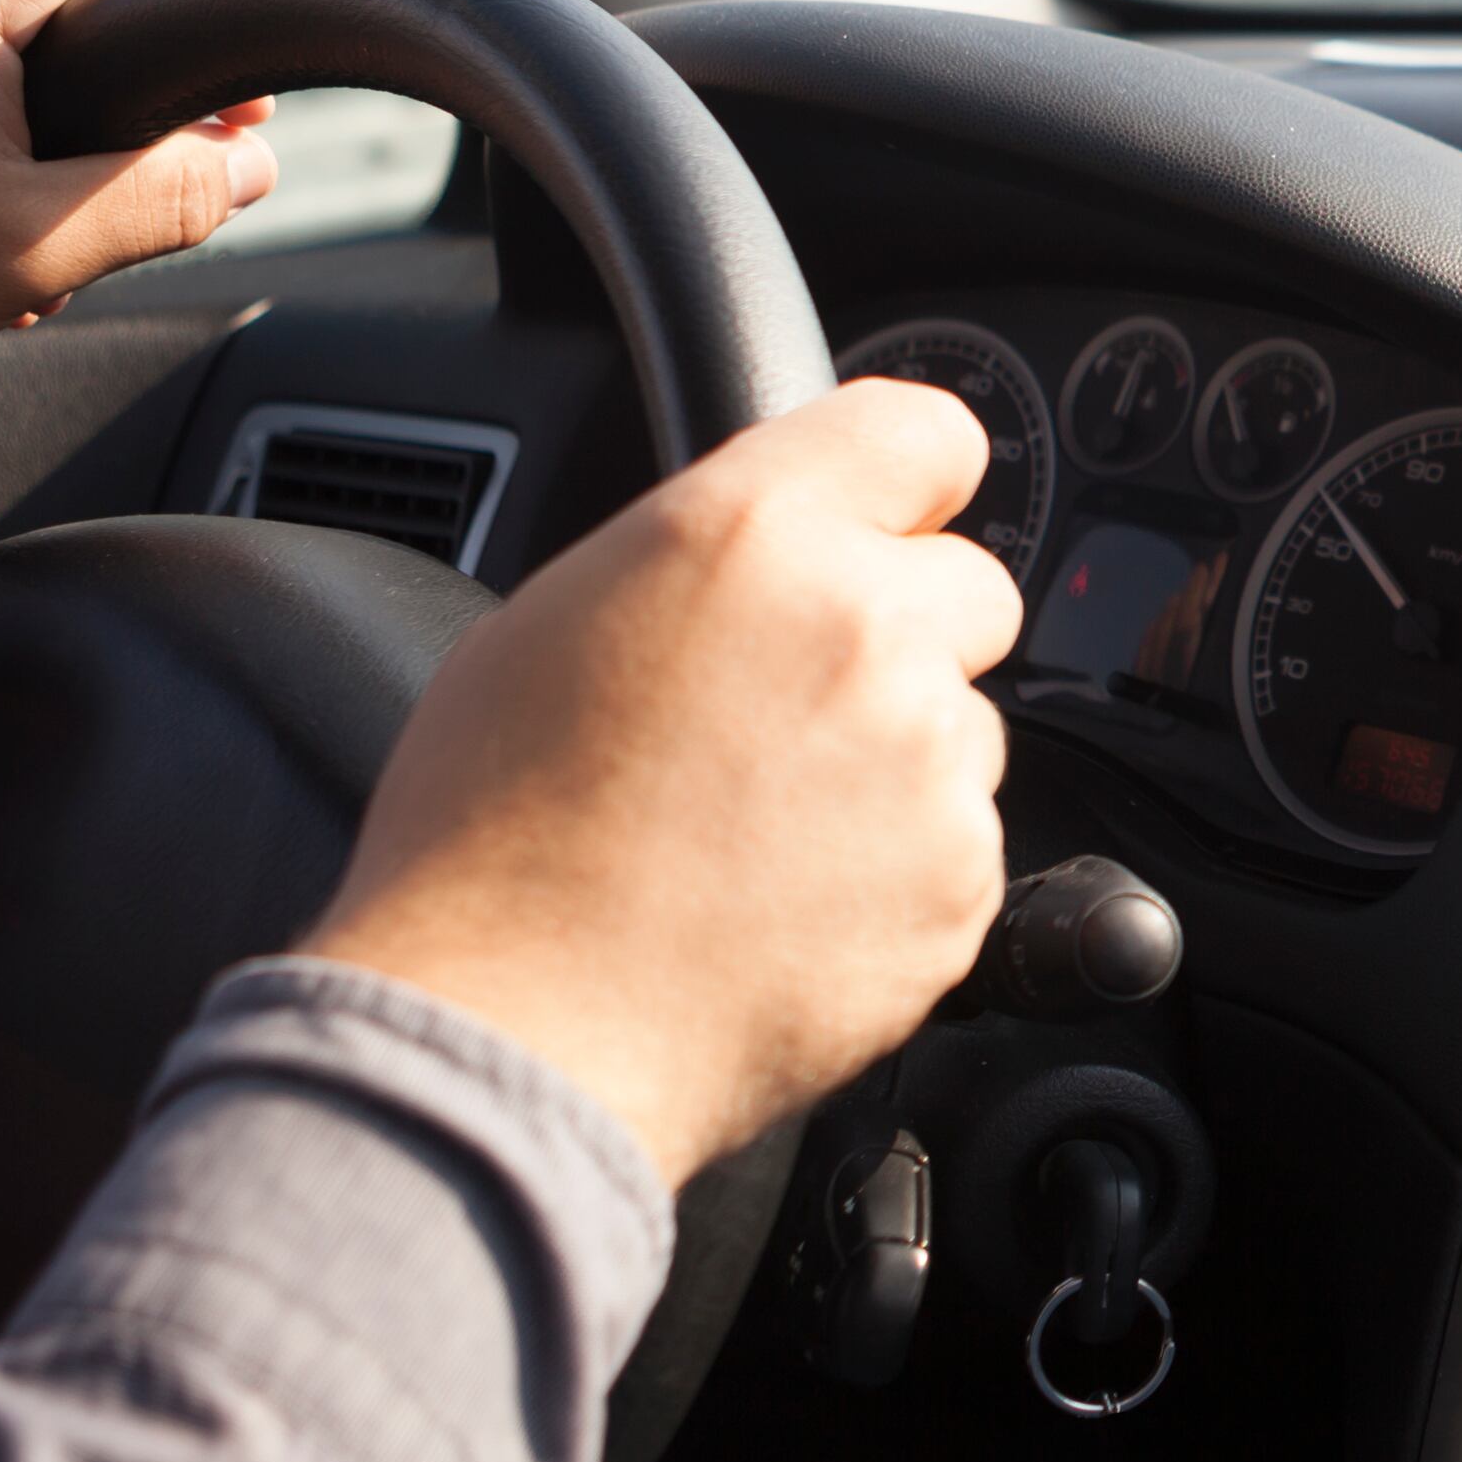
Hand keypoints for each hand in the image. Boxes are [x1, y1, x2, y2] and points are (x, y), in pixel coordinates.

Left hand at [0, 0, 274, 477]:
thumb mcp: (33, 245)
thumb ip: (165, 197)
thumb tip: (251, 166)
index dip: (209, 1)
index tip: (228, 107)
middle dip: (138, 84)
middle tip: (155, 182)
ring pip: (26, 25)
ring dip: (68, 118)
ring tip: (54, 223)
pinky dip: (1, 126)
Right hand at [299, 382, 1025, 1187]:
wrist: (511, 1029)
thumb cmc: (488, 842)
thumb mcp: (545, 626)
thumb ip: (691, 565)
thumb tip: (757, 564)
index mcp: (750, 533)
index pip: (923, 432)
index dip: (908, 482)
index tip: (896, 517)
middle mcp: (863, 625)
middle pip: (973, 585)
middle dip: (908, 634)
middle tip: (793, 711)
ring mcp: (926, 759)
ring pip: (965, 727)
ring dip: (898, 764)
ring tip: (761, 834)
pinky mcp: (961, 880)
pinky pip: (962, 846)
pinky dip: (901, 874)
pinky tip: (786, 906)